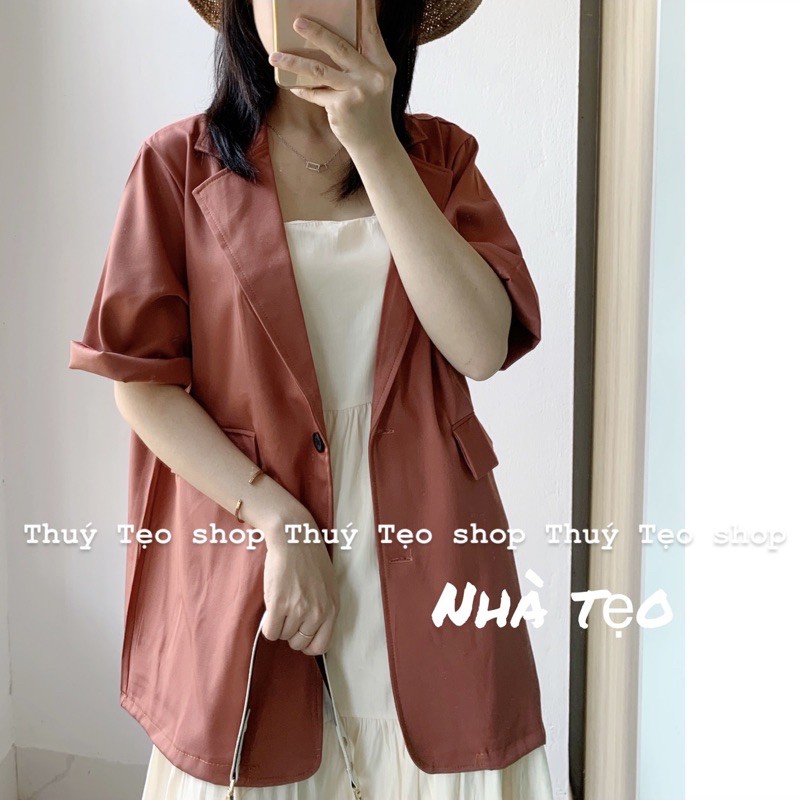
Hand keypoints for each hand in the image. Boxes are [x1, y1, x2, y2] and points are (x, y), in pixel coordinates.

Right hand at [260, 505, 338, 655]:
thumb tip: (312, 632)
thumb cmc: (310, 558)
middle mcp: (318, 612)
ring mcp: (298, 609)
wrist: (294, 537)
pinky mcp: (279, 604)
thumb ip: (324, 608)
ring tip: (281, 603)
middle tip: (287, 614)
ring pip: (282, 636)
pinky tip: (271, 608)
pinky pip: (270, 631)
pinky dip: (267, 624)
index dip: (307, 643)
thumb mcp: (328, 585)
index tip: (300, 635)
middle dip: (291, 633)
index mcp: (332, 607)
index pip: (321, 645)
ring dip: (278, 624)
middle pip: (298, 643)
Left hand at [268, 0, 396, 155]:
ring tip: (275, 55)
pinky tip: (293, 85)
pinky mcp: (341, 107)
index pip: (370, 30)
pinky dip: (303, 90)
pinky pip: (316, 93)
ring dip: (294, 62)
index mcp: (382, 64)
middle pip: (339, 47)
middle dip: (316, 32)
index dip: (363, 10)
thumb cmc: (372, 109)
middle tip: (296, 22)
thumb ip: (363, 60)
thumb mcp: (375, 81)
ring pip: (319, 70)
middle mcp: (372, 76)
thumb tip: (333, 37)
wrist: (375, 144)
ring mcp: (356, 92)